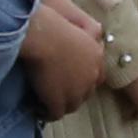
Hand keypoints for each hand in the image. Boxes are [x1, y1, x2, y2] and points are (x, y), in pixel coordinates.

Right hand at [23, 0, 112, 117]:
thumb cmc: (58, 24)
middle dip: (74, 93)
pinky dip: (47, 113)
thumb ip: (93, 30)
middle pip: (86, 93)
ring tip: (47, 102)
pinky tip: (38, 109)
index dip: (84, 79)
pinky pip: (55, 114)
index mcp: (97, 58)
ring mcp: (76, 91)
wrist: (45, 36)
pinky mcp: (59, 101)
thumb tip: (99, 28)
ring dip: (61, 104)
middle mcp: (91, 76)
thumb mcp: (82, 24)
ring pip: (71, 106)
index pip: (97, 76)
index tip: (72, 78)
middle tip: (58, 91)